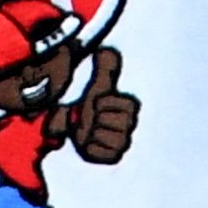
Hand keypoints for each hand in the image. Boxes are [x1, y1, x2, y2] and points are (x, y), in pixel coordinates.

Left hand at [72, 45, 137, 162]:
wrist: (76, 124)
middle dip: (97, 118)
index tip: (99, 102)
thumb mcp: (97, 85)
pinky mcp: (111, 157)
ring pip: (106, 138)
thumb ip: (104, 68)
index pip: (124, 108)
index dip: (106, 104)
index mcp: (131, 109)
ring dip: (91, 132)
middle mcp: (130, 128)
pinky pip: (99, 151)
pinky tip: (87, 141)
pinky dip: (88, 146)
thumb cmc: (89, 103)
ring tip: (89, 128)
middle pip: (115, 124)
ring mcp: (122, 144)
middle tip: (92, 117)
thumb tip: (106, 50)